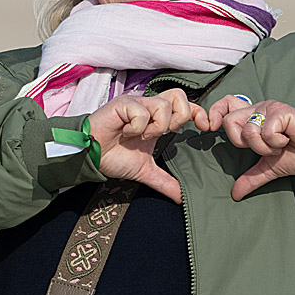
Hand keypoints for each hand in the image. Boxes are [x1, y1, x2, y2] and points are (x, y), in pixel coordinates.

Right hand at [87, 88, 207, 203]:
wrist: (89, 156)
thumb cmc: (113, 157)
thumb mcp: (145, 171)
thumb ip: (165, 182)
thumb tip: (181, 198)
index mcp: (156, 118)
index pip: (185, 105)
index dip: (198, 112)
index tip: (205, 127)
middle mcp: (148, 106)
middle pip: (179, 96)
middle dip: (178, 118)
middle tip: (163, 134)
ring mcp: (136, 103)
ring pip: (163, 106)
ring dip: (154, 127)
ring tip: (139, 136)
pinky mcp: (123, 104)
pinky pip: (142, 112)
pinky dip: (137, 127)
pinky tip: (125, 132)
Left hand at [208, 96, 294, 200]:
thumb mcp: (269, 168)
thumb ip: (251, 178)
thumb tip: (235, 194)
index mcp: (252, 118)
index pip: (225, 104)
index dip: (215, 113)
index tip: (212, 127)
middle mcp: (257, 109)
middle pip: (229, 121)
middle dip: (243, 143)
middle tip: (263, 148)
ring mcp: (269, 108)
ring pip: (248, 131)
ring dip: (264, 147)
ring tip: (279, 145)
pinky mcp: (281, 111)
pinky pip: (266, 131)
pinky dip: (275, 143)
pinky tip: (287, 140)